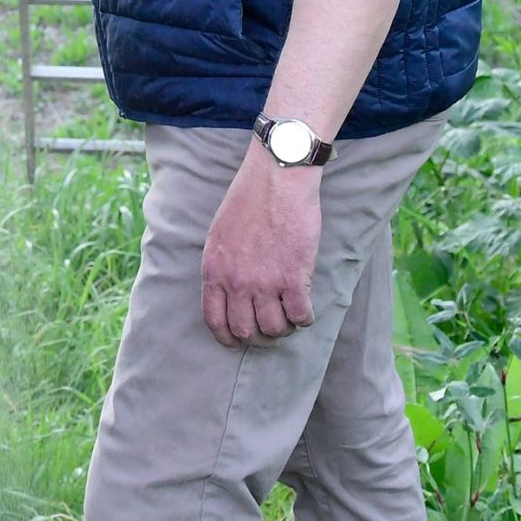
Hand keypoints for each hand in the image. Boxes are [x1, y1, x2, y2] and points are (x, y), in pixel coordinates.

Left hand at [200, 151, 320, 348]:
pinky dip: (305, 318)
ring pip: (274, 329)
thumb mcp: (219, 234)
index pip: (214, 320)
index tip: (238, 342)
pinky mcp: (294, 277)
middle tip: (271, 329)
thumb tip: (227, 292)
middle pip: (246, 330)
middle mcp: (236, 281)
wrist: (276, 178)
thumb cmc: (248, 200)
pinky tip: (306, 308)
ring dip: (284, 328)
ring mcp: (265, 282)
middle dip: (259, 336)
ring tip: (289, 316)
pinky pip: (301, 316)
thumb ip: (222, 266)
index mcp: (214, 270)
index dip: (227, 338)